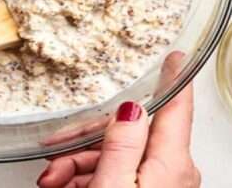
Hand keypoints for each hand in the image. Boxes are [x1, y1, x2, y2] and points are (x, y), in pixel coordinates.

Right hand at [37, 51, 200, 187]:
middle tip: (57, 153)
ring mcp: (161, 187)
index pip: (177, 109)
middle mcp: (173, 174)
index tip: (175, 56)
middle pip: (131, 136)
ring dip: (79, 164)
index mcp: (172, 163)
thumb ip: (122, 144)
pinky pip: (117, 177)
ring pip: (117, 157)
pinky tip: (65, 185)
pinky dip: (88, 179)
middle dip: (88, 141)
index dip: (174, 78)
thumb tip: (130, 109)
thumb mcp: (111, 185)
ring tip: (54, 179)